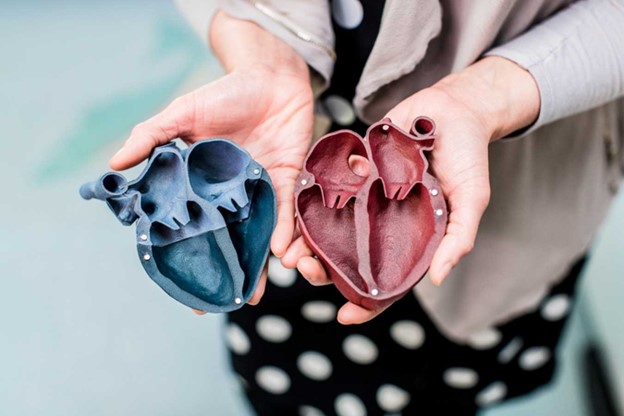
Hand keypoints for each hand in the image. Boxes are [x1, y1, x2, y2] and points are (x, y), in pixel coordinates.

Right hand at [110, 12, 314, 306]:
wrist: (270, 77)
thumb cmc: (224, 93)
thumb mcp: (183, 114)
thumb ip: (151, 136)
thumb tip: (113, 164)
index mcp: (201, 184)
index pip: (191, 227)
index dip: (187, 257)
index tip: (186, 292)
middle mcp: (230, 195)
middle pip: (228, 241)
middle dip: (229, 273)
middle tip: (227, 303)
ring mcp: (258, 191)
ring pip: (258, 235)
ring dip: (260, 263)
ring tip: (255, 291)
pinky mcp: (286, 182)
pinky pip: (285, 214)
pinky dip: (283, 234)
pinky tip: (281, 255)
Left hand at [283, 56, 539, 323]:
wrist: (452, 108)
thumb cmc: (468, 157)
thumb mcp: (471, 199)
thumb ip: (458, 237)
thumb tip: (436, 279)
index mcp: (410, 238)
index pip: (387, 281)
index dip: (367, 304)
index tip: (345, 317)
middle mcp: (384, 223)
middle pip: (350, 258)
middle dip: (326, 270)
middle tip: (307, 270)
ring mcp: (367, 198)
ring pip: (332, 228)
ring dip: (309, 241)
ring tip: (291, 249)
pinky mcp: (353, 170)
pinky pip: (328, 189)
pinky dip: (310, 202)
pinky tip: (294, 213)